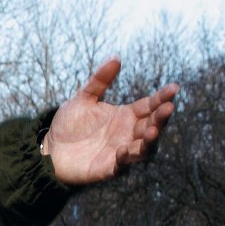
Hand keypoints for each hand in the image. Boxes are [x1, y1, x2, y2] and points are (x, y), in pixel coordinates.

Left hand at [45, 57, 177, 185]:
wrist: (50, 149)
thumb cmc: (69, 124)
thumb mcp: (83, 98)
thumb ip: (100, 80)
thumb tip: (116, 57)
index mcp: (126, 116)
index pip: (149, 106)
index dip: (162, 98)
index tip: (174, 88)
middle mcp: (127, 133)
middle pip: (151, 125)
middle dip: (161, 118)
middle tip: (168, 108)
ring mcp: (120, 152)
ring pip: (143, 148)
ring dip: (150, 140)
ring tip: (153, 130)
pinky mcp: (108, 168)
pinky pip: (121, 165)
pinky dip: (124, 159)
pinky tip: (123, 149)